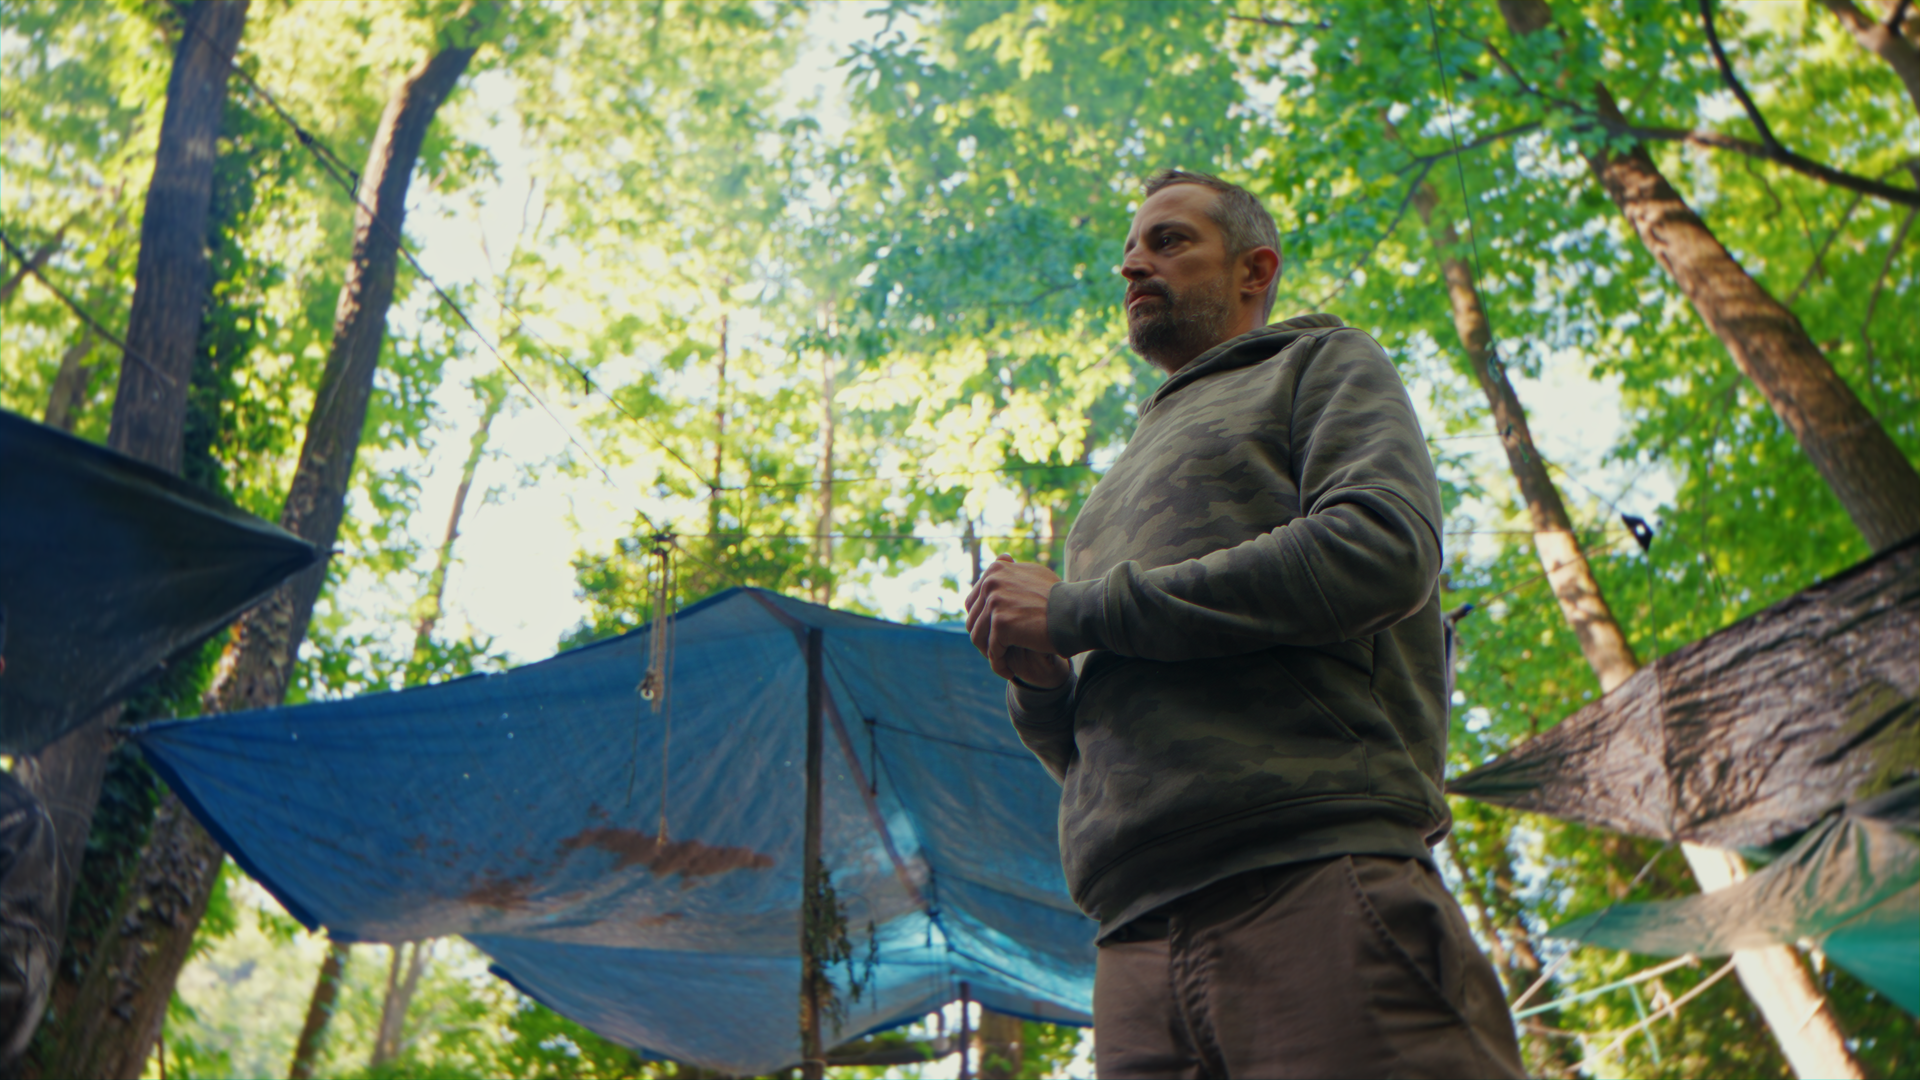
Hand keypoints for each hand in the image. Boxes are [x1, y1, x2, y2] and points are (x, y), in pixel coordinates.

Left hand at [963, 554, 1067, 685]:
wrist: (1075, 612)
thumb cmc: (1059, 598)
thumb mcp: (1033, 574)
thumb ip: (1013, 572)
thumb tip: (1002, 560)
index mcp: (995, 571)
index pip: (973, 602)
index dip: (982, 622)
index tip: (994, 636)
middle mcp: (991, 583)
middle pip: (973, 620)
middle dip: (983, 639)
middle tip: (997, 653)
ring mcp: (995, 602)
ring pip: (978, 637)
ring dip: (989, 653)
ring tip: (1002, 663)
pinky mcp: (1001, 623)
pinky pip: (993, 651)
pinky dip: (999, 664)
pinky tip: (1008, 672)